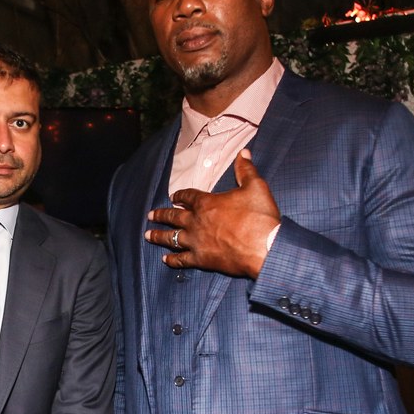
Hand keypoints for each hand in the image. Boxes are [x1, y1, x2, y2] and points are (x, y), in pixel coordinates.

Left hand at [145, 150, 279, 278]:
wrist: (265, 247)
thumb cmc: (260, 217)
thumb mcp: (256, 187)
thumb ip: (246, 170)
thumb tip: (244, 153)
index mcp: (207, 203)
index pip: (188, 196)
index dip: (180, 195)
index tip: (173, 196)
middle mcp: (196, 221)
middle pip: (173, 216)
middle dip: (161, 214)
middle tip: (150, 215)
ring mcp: (196, 241)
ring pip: (172, 238)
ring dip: (159, 236)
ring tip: (148, 235)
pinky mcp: (201, 260)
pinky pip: (182, 260)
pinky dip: (172, 260)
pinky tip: (165, 260)